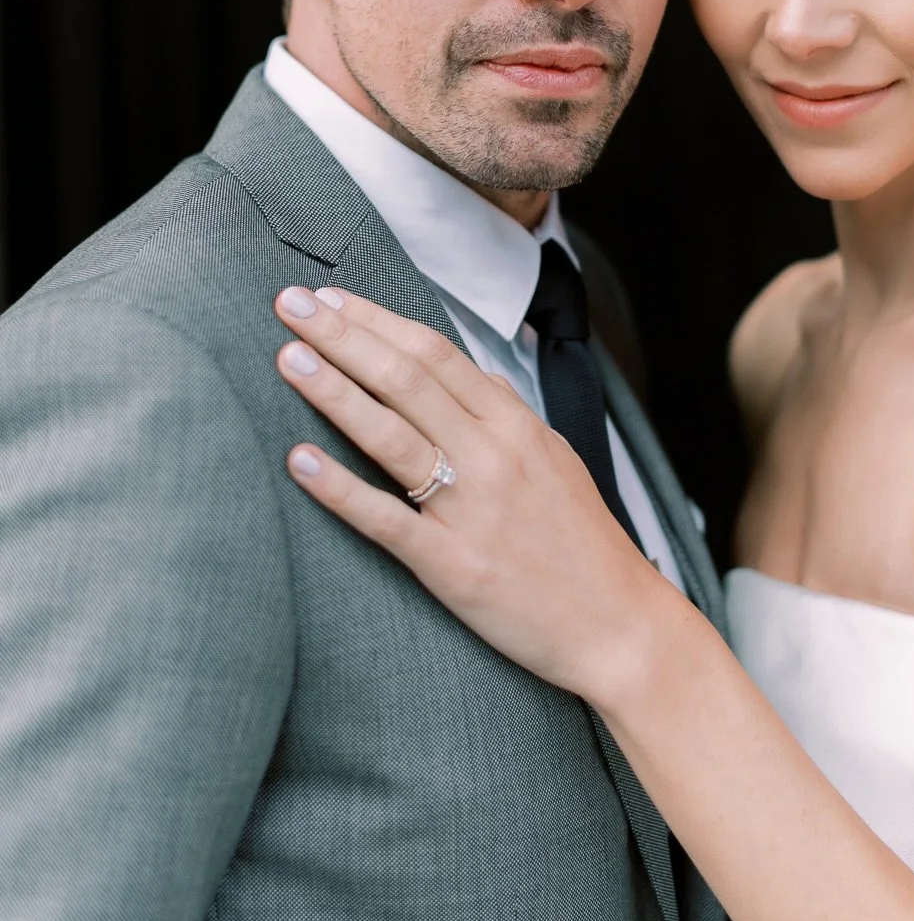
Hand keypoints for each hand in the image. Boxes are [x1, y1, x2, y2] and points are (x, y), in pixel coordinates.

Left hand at [273, 285, 669, 698]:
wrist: (618, 623)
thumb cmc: (583, 542)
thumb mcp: (556, 459)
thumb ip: (509, 413)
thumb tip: (475, 374)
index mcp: (515, 425)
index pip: (435, 353)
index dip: (377, 319)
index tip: (329, 297)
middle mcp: (493, 456)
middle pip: (406, 378)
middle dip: (343, 336)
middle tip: (289, 304)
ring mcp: (471, 510)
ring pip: (392, 435)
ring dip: (334, 392)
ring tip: (287, 358)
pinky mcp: (452, 566)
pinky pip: (387, 520)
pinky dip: (341, 489)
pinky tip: (299, 462)